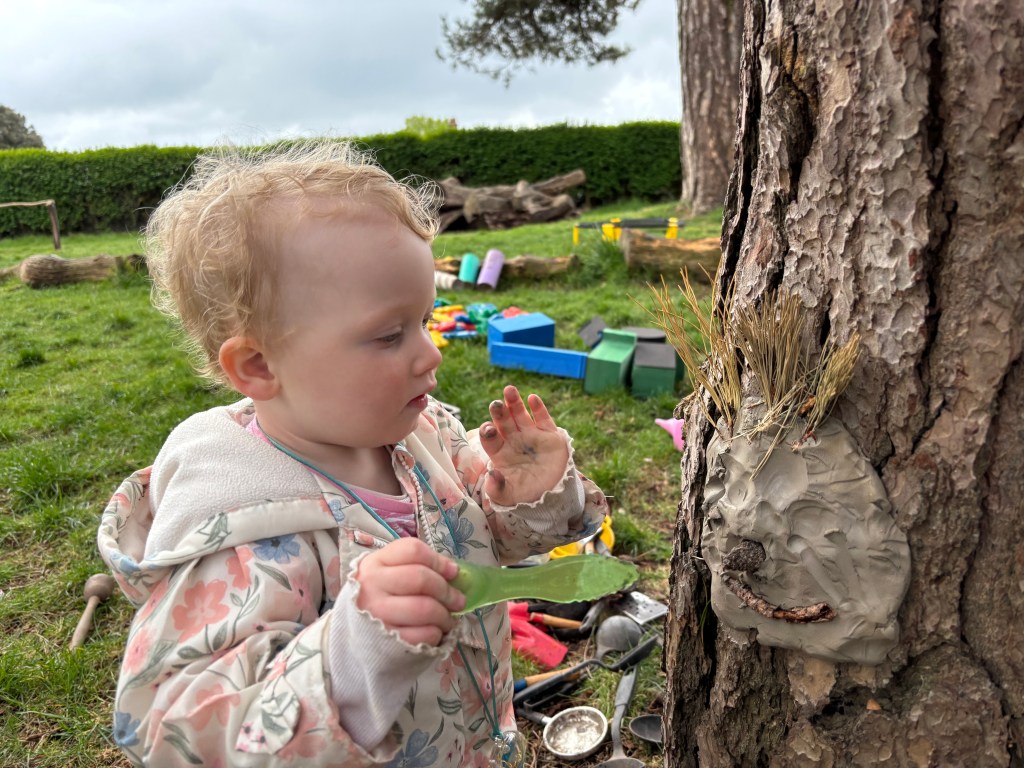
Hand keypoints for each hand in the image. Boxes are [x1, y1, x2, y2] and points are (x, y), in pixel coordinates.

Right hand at [355, 538, 465, 645]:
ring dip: (445, 615)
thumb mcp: (389, 573)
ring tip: (448, 618)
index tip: (452, 572)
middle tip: (458, 600)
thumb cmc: (380, 597)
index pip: (413, 551)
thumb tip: (453, 572)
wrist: (353, 634)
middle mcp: (371, 585)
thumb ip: (418, 567)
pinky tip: (435, 631)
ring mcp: (376, 614)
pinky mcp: (385, 641)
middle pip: (420, 579)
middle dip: (447, 590)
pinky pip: (423, 634)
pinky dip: (436, 633)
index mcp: (375, 562)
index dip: (438, 561)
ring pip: (424, 608)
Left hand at [479, 385, 568, 505]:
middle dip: (499, 412)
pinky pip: (542, 418)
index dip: (488, 432)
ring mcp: (531, 435)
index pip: (490, 438)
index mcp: (500, 452)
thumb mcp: (506, 496)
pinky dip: (538, 408)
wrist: (550, 496)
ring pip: (520, 415)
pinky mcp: (549, 434)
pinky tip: (532, 398)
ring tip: (509, 390)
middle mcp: (513, 440)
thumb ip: (496, 488)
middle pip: (503, 422)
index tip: (487, 429)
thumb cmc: (523, 495)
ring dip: (514, 403)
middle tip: (495, 403)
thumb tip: (492, 474)